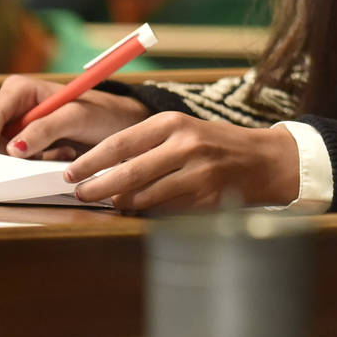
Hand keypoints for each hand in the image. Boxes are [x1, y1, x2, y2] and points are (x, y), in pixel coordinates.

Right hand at [0, 73, 149, 159]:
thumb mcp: (76, 117)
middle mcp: (13, 107)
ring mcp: (18, 127)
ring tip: (61, 153)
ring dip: (26, 160)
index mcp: (19, 90)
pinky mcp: (26, 144)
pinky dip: (35, 165)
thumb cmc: (102, 113)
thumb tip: (12, 149)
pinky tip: (61, 156)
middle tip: (40, 156)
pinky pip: (17, 162)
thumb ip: (45, 130)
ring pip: (0, 152)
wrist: (120, 125)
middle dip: (7, 152)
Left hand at [63, 116, 300, 211]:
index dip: (90, 161)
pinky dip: (148, 212)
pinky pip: (164, 211)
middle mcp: (185, 146)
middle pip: (126, 173)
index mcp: (174, 123)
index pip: (119, 144)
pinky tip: (141, 210)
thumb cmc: (218, 144)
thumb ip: (148, 143)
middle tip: (80, 194)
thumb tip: (102, 165)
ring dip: (121, 204)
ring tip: (111, 203)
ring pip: (142, 197)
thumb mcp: (184, 130)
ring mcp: (197, 174)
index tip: (72, 172)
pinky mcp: (205, 199)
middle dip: (97, 188)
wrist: (265, 161)